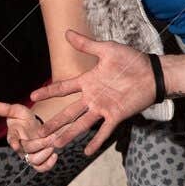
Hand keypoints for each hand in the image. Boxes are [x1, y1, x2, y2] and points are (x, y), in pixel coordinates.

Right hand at [0, 100, 56, 171]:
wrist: (33, 125)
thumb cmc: (23, 118)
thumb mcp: (17, 111)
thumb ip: (7, 109)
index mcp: (14, 135)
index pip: (12, 140)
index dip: (14, 143)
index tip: (16, 145)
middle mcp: (21, 147)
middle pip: (27, 150)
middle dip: (40, 144)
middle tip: (51, 137)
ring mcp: (29, 154)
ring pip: (34, 161)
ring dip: (44, 154)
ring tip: (53, 145)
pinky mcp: (38, 159)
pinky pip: (41, 167)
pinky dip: (48, 164)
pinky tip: (55, 155)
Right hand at [29, 30, 156, 156]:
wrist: (152, 73)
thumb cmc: (131, 60)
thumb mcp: (107, 50)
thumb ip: (86, 45)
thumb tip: (66, 33)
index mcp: (88, 82)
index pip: (63, 88)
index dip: (48, 92)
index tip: (32, 97)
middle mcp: (92, 97)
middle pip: (68, 112)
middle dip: (54, 122)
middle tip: (39, 133)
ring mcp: (103, 107)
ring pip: (81, 124)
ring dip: (68, 134)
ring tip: (55, 144)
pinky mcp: (116, 115)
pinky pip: (104, 130)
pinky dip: (96, 141)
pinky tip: (86, 152)